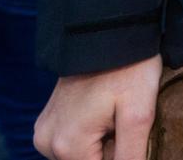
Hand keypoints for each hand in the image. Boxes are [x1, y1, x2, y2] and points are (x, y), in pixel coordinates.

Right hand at [35, 54, 161, 159]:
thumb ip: (132, 155)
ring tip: (115, 117)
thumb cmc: (129, 70)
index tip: (130, 133)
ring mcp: (44, 132)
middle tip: (124, 123)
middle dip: (112, 151)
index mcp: (67, 146)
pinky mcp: (48, 122)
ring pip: (81, 155)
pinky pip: (72, 142)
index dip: (123, 156)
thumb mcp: (139, 115)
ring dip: (102, 144)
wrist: (109, 34)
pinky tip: (104, 114)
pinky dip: (91, 135)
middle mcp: (47, 143)